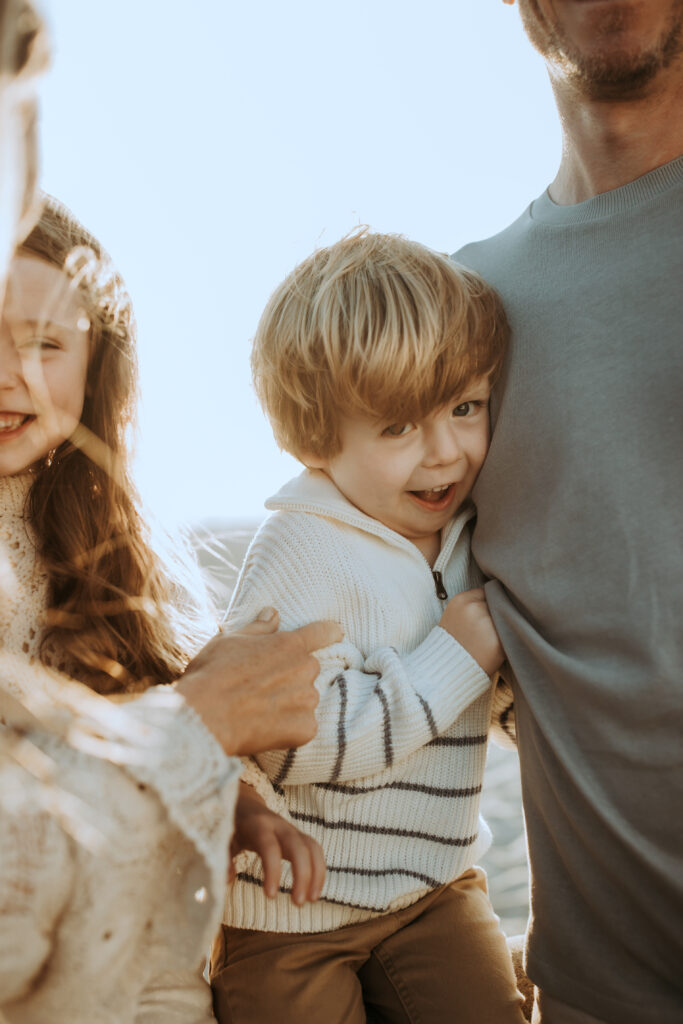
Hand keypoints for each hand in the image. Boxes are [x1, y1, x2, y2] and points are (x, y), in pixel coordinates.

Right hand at [176, 608, 342, 755]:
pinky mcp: (306, 728)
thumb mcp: (230, 641)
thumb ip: (258, 628)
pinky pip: (304, 727)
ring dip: (291, 704)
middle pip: (308, 670)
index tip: (337, 633)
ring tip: (259, 710)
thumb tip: (273, 613)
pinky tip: (265, 729)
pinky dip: (289, 729)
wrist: (204, 715)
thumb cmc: (212, 674)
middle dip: (292, 678)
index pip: (321, 633)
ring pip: (305, 700)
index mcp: (290, 644)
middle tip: (262, 689)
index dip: (329, 632)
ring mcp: (308, 700)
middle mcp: (306, 669)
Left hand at [230, 782, 325, 904]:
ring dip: (316, 874)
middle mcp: (279, 825)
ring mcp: (291, 829)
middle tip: (298, 903)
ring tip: (311, 900)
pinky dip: (319, 869)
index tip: (271, 896)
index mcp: (257, 825)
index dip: (273, 870)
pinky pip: (315, 850)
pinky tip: (314, 890)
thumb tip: (225, 879)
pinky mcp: (299, 836)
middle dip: (303, 874)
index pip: (269, 847)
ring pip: (312, 847)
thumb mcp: (223, 838)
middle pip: (298, 847)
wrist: (245, 804)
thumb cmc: (233, 825)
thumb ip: (224, 857)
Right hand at [438, 588, 503, 676]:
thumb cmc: (453, 644)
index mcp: (461, 600)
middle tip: (499, 622)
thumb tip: (500, 594)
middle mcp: (473, 608)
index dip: (491, 601)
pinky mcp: (496, 640)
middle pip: (498, 601)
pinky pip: (512, 632)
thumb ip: (473, 604)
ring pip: (507, 616)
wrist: (446, 671)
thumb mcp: (455, 616)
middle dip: (500, 610)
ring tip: (500, 635)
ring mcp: (485, 623)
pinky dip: (511, 638)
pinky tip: (502, 646)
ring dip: (508, 623)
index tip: (492, 610)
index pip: (487, 591)